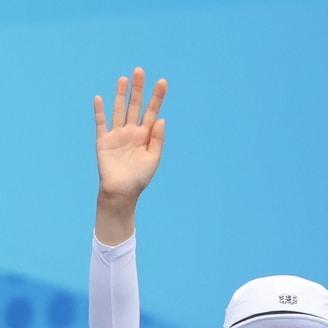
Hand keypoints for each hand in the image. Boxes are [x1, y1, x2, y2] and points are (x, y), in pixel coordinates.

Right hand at [94, 67, 167, 203]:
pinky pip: (101, 123)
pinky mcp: (103, 141)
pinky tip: (100, 98)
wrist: (122, 191)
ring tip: (124, 79)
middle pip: (135, 106)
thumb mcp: (153, 158)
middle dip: (138, 89)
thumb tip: (161, 119)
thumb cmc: (140, 178)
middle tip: (140, 71)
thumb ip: (157, 139)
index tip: (162, 82)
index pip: (152, 112)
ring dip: (120, 95)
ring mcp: (117, 134)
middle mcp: (131, 131)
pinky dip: (100, 111)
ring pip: (119, 110)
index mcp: (146, 136)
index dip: (157, 97)